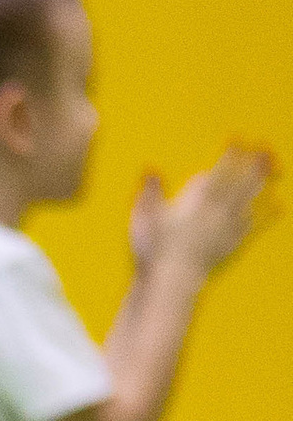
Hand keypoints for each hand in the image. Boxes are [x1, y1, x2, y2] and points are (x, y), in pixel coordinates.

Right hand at [135, 143, 275, 281]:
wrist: (171, 281)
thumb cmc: (154, 249)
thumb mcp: (143, 217)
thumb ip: (149, 191)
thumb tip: (150, 169)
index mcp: (197, 200)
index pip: (218, 171)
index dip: (229, 154)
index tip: (237, 139)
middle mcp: (216, 211)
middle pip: (240, 182)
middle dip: (253, 165)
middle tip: (265, 150)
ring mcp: (226, 228)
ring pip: (249, 200)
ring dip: (261, 184)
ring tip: (273, 171)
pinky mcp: (231, 245)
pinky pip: (253, 226)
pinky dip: (266, 216)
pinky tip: (277, 207)